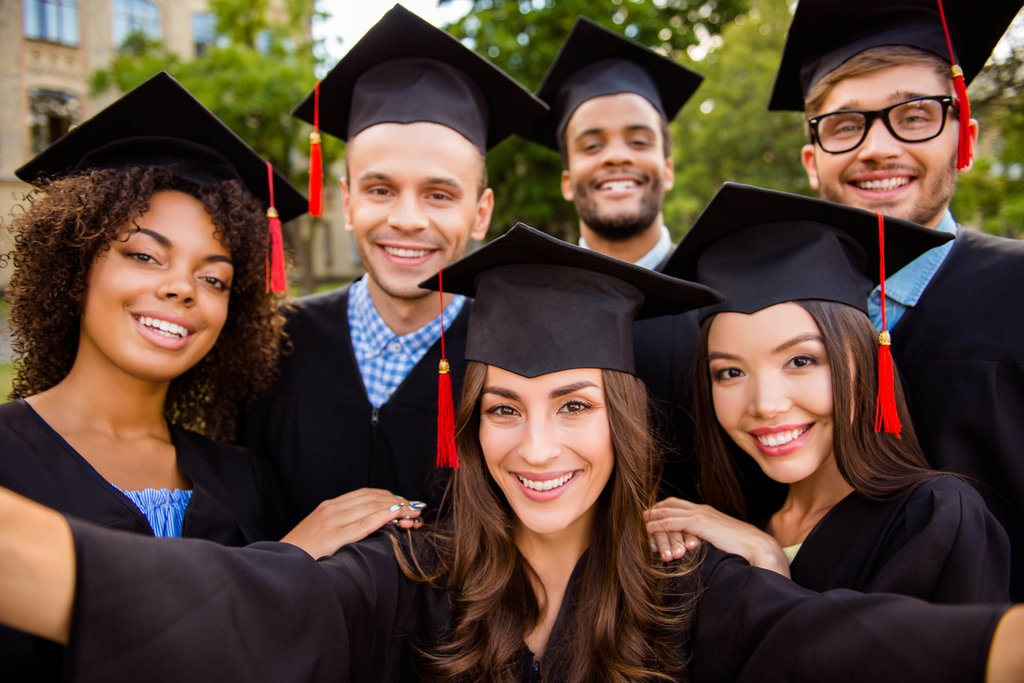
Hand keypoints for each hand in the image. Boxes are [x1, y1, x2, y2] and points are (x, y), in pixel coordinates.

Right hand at [280, 488, 425, 558]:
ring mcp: (332, 520)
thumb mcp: (322, 535)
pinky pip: (364, 522)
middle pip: (373, 497)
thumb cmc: (301, 556)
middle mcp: (332, 509)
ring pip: (372, 506)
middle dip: (398, 502)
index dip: (390, 497)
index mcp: (330, 507)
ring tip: (414, 516)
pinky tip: (398, 516)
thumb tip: (369, 527)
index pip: (367, 494)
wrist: (278, 565)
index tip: (407, 504)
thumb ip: (342, 527)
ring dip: (398, 509)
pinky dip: (383, 516)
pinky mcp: (333, 535)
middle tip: (417, 510)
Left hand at [644, 497, 789, 576]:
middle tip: (637, 522)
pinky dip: (658, 526)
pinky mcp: (699, 523)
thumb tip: (691, 547)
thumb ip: (703, 539)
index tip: (648, 520)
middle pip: (667, 505)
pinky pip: (672, 522)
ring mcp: (699, 514)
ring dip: (651, 520)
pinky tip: (648, 531)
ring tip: (637, 528)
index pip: (675, 505)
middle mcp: (700, 509)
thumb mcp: (717, 540)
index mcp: (704, 511)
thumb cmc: (740, 548)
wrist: (756, 546)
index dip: (660, 511)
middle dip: (651, 512)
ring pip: (666, 512)